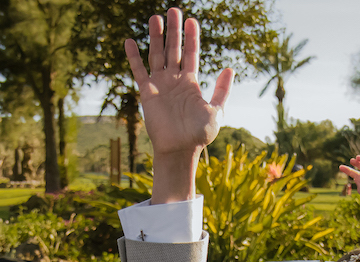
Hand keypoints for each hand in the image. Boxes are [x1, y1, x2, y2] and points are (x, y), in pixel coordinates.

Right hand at [124, 8, 232, 159]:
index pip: (191, 54)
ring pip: (157, 56)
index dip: (191, 38)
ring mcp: (160, 86)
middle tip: (173, 10)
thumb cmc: (199, 135)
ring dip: (156, 37)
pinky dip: (133, 57)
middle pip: (174, 50)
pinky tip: (129, 42)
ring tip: (155, 18)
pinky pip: (139, 72)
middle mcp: (175, 81)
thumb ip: (222, 90)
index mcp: (191, 83)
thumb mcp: (216, 111)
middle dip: (174, 30)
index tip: (192, 20)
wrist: (180, 150)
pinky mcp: (147, 93)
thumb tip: (229, 68)